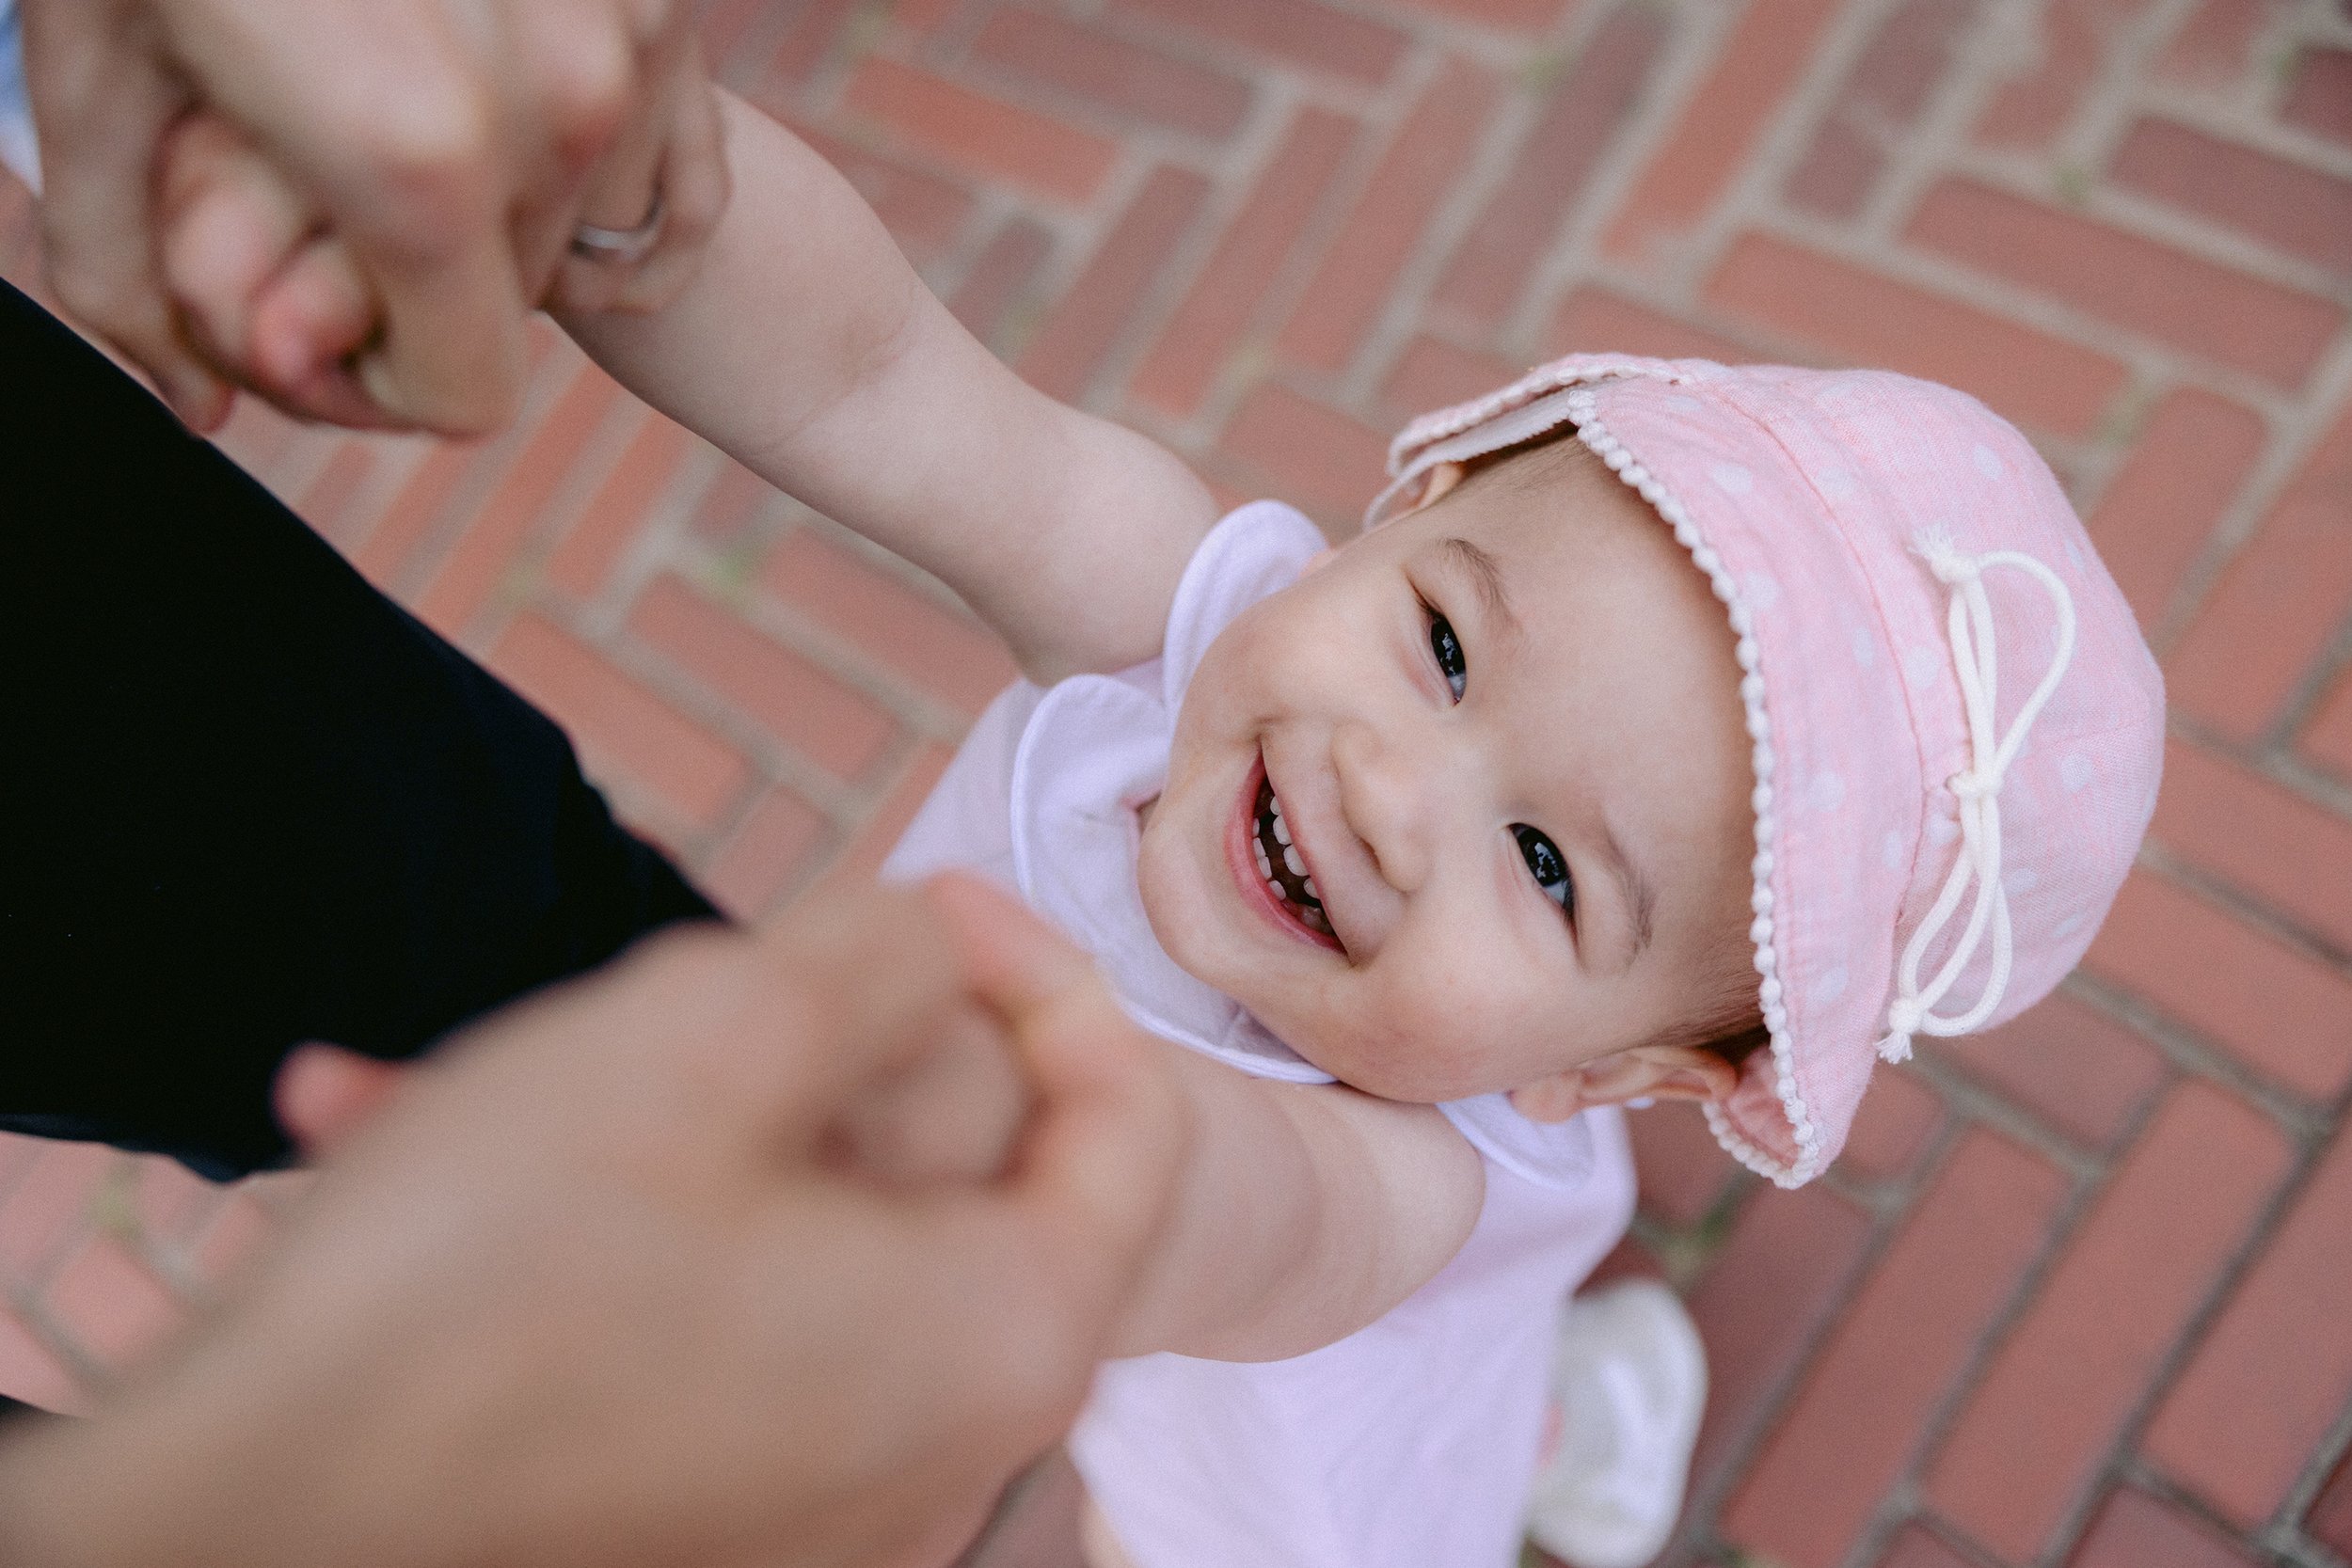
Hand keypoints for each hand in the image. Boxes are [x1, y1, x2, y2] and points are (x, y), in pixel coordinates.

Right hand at [0, 877, 1184, 1567]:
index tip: (921, 890)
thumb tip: (933, 944)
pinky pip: (703, 1318)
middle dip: (807, 1040)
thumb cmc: (486, 1283)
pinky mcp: (712, 1516)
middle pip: (950, 1171)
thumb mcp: (710, 1034)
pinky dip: (605, 1223)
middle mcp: (944, 1452)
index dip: (1037, 963)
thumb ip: (883, 957)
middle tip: (680, 979)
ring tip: (485, 1067)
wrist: (240, 1526)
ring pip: (793, 1229)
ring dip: (661, 1117)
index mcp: (1003, 1340)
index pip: (1130, 1117)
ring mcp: (827, 1505)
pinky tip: (417, 1142)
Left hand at [21, 0, 725, 433]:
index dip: (375, 385)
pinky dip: (589, 138)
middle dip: (425, 281)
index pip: (461, 388)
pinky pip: (652, 131)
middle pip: (518, 296)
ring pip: (590, 212)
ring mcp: (624, 30)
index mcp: (417, 165)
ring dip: (508, 202)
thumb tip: (200, 401)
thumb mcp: (96, 69)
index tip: (302, 328)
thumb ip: (132, 275)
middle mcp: (555, 107)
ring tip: (387, 100)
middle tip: (312, 190)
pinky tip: (502, 84)